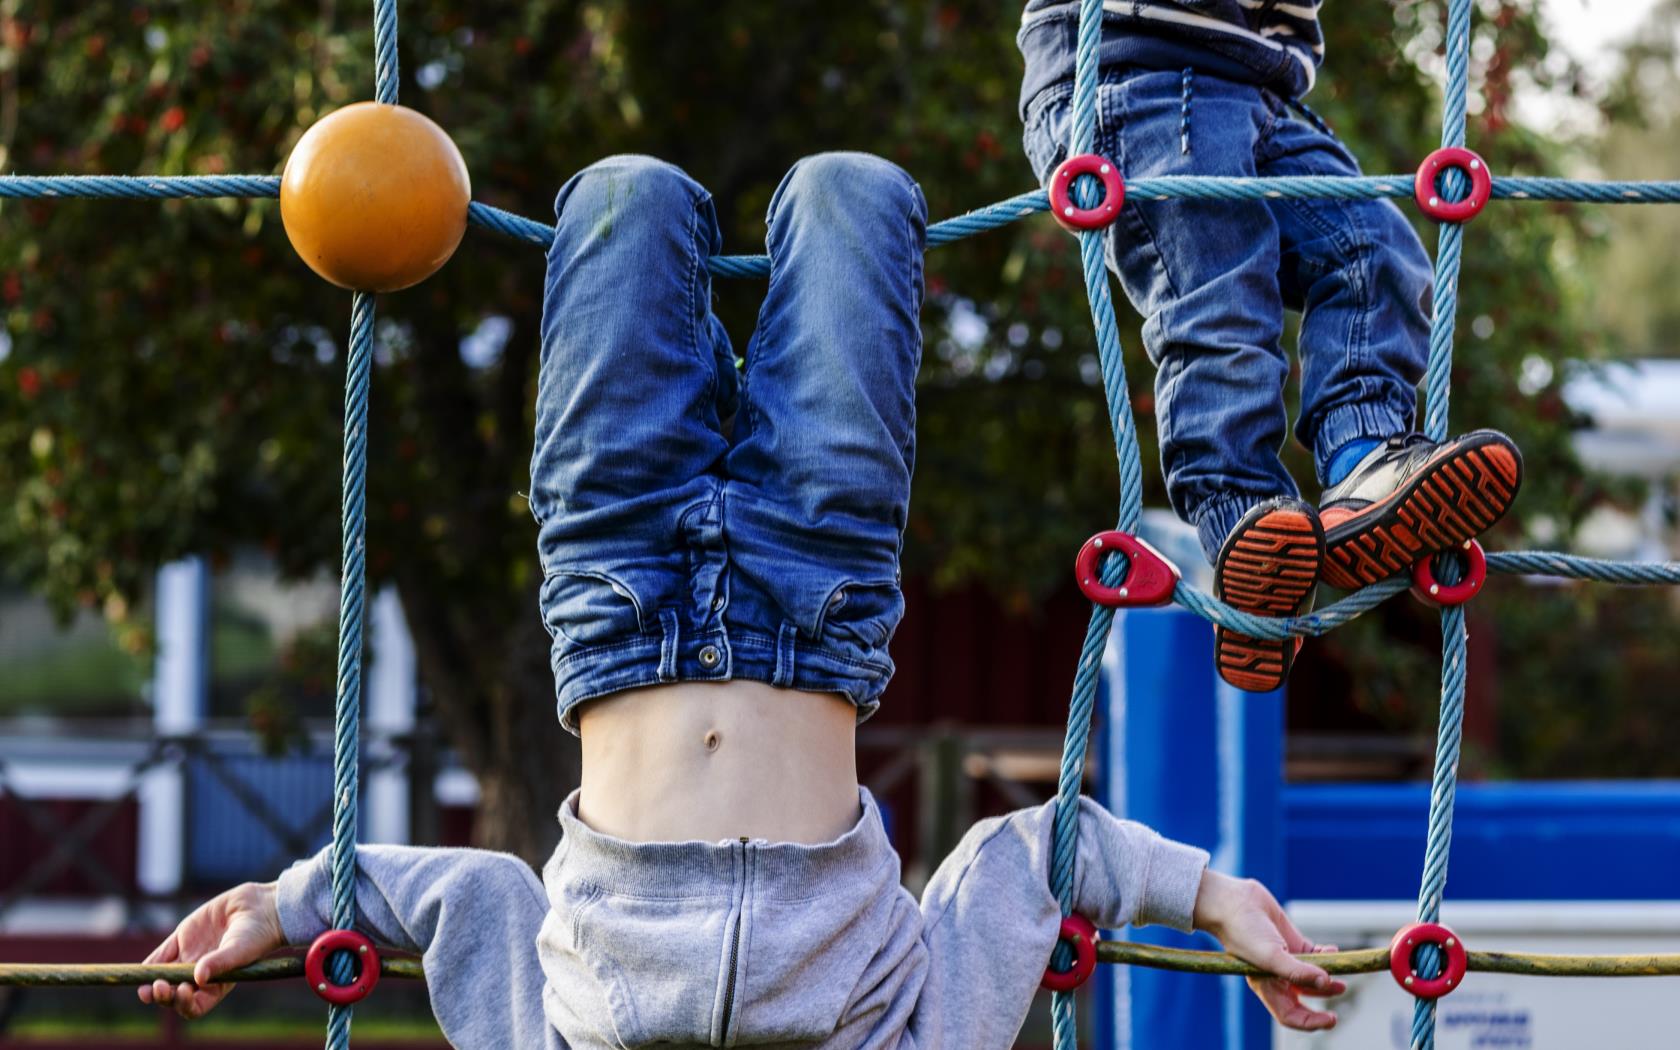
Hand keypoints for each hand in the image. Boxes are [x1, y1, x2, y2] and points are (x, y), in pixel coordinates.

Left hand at [137, 881, 284, 1019]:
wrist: (261, 905)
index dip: (184, 1003)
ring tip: (147, 986)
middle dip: (165, 995)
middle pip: (176, 993)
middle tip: (159, 988)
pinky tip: (143, 969)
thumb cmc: (258, 934)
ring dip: (153, 984)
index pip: (195, 1004)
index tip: (182, 992)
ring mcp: (190, 957)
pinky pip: (161, 955)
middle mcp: (201, 975)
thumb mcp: (241, 950)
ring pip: (165, 976)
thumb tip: (198, 978)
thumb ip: (220, 963)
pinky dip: (150, 964)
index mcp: (217, 986)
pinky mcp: (183, 938)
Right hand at [1192, 870, 1345, 1030]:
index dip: (1311, 1021)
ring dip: (1328, 979)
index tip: (1331, 1017)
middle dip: (1323, 1000)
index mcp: (1266, 986)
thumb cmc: (1243, 931)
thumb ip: (1298, 972)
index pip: (1290, 1014)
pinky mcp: (1291, 942)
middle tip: (1341, 994)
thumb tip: (1326, 982)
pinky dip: (1325, 955)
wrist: (1234, 901)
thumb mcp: (1271, 955)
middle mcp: (1275, 977)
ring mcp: (1285, 959)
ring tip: (1342, 979)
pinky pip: (1313, 955)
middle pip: (1303, 1000)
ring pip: (1311, 977)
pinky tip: (1332, 950)